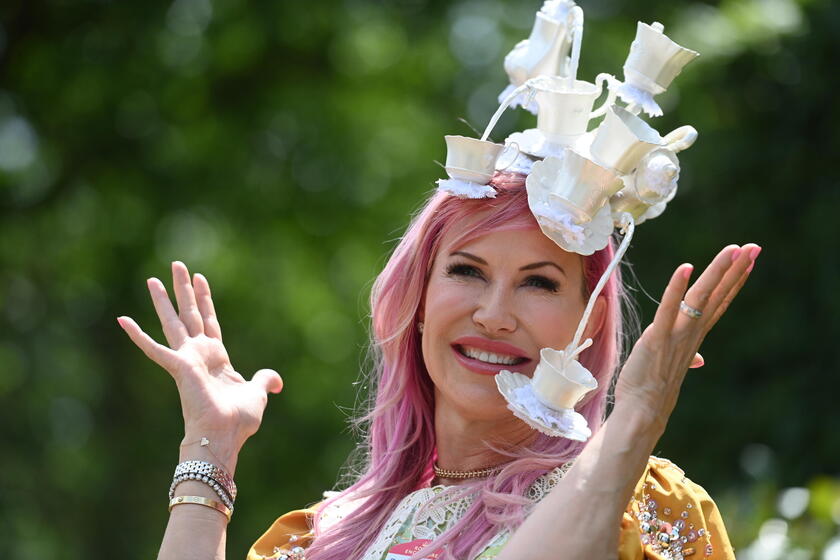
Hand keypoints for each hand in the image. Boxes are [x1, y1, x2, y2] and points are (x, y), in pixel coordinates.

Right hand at [117, 261, 282, 459]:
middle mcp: (199, 354)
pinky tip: (122, 319)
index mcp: (217, 357)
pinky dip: (137, 335)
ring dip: (163, 300)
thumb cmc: (237, 421)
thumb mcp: (257, 394)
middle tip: (177, 264)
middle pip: (190, 313)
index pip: (209, 321)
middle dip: (184, 289)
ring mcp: (187, 359)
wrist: (223, 437)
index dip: (206, 300)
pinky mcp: (178, 367)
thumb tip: (275, 381)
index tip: (200, 278)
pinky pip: (153, 348)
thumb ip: (264, 381)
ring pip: (173, 322)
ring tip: (153, 278)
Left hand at [613, 243, 759, 433]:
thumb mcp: (673, 366)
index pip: (719, 302)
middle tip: (753, 247)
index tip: (747, 260)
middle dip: (735, 270)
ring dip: (718, 272)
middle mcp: (691, 333)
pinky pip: (669, 309)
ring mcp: (676, 335)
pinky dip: (677, 288)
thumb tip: (699, 359)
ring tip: (733, 250)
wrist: (643, 411)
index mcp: (693, 336)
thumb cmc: (653, 388)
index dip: (734, 281)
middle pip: (718, 295)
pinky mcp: (657, 338)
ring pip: (701, 297)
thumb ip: (688, 355)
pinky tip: (687, 267)